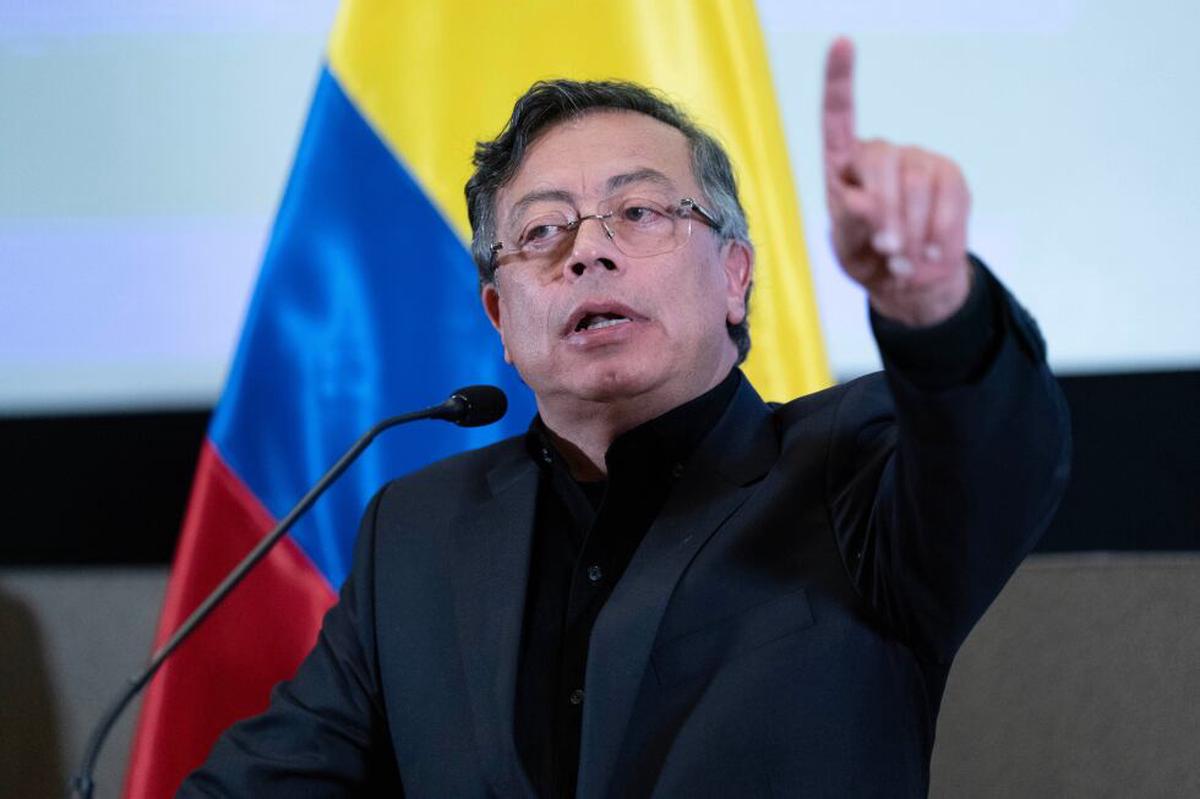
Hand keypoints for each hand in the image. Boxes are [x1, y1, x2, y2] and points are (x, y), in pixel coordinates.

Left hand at [822, 37, 972, 326]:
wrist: (910, 279)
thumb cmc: (866, 258)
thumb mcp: (848, 250)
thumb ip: (849, 227)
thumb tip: (861, 202)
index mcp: (841, 166)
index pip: (837, 117)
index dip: (838, 79)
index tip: (842, 41)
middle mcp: (880, 153)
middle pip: (882, 164)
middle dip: (884, 214)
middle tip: (886, 252)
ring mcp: (918, 161)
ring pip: (918, 185)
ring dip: (912, 232)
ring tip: (904, 265)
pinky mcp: (950, 177)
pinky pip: (949, 201)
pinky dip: (939, 236)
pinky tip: (930, 257)